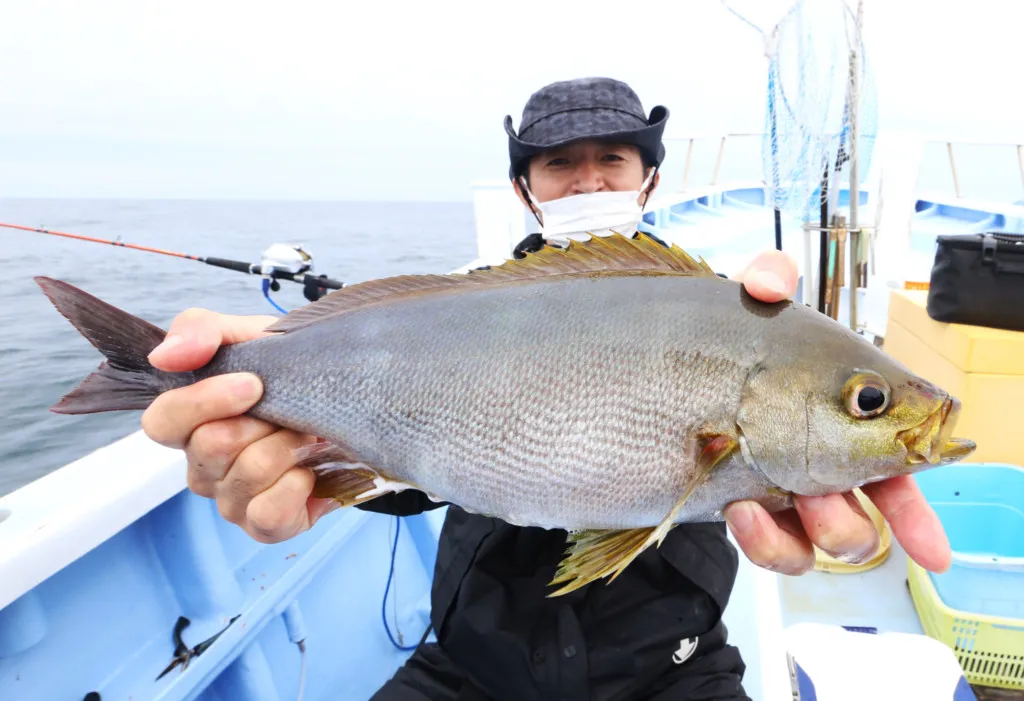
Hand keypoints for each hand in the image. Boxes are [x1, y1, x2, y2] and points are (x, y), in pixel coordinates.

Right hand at [140, 309, 336, 543]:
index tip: (254, 384)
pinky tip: (311, 470)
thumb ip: (201, 330)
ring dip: (290, 445)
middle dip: (265, 419)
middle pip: (213, 445)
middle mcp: (202, 466)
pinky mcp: (265, 526)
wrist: (352, 405)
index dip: (204, 402)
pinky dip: (298, 486)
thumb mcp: (252, 336)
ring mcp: (231, 499)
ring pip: (250, 473)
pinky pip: (268, 514)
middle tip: (293, 409)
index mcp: (189, 422)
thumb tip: (166, 356)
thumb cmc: (293, 374)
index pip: (162, 421)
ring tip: (307, 434)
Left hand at [724, 250, 951, 574]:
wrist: (637, 392)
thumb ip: (763, 280)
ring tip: (788, 497)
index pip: (895, 446)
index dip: (915, 476)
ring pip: (835, 537)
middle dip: (892, 523)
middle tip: (871, 520)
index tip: (924, 512)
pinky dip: (770, 541)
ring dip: (827, 526)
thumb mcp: (733, 308)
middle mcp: (819, 451)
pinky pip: (780, 551)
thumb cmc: (701, 347)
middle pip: (879, 502)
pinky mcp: (748, 516)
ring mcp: (784, 489)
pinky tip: (742, 512)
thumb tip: (771, 278)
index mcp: (836, 405)